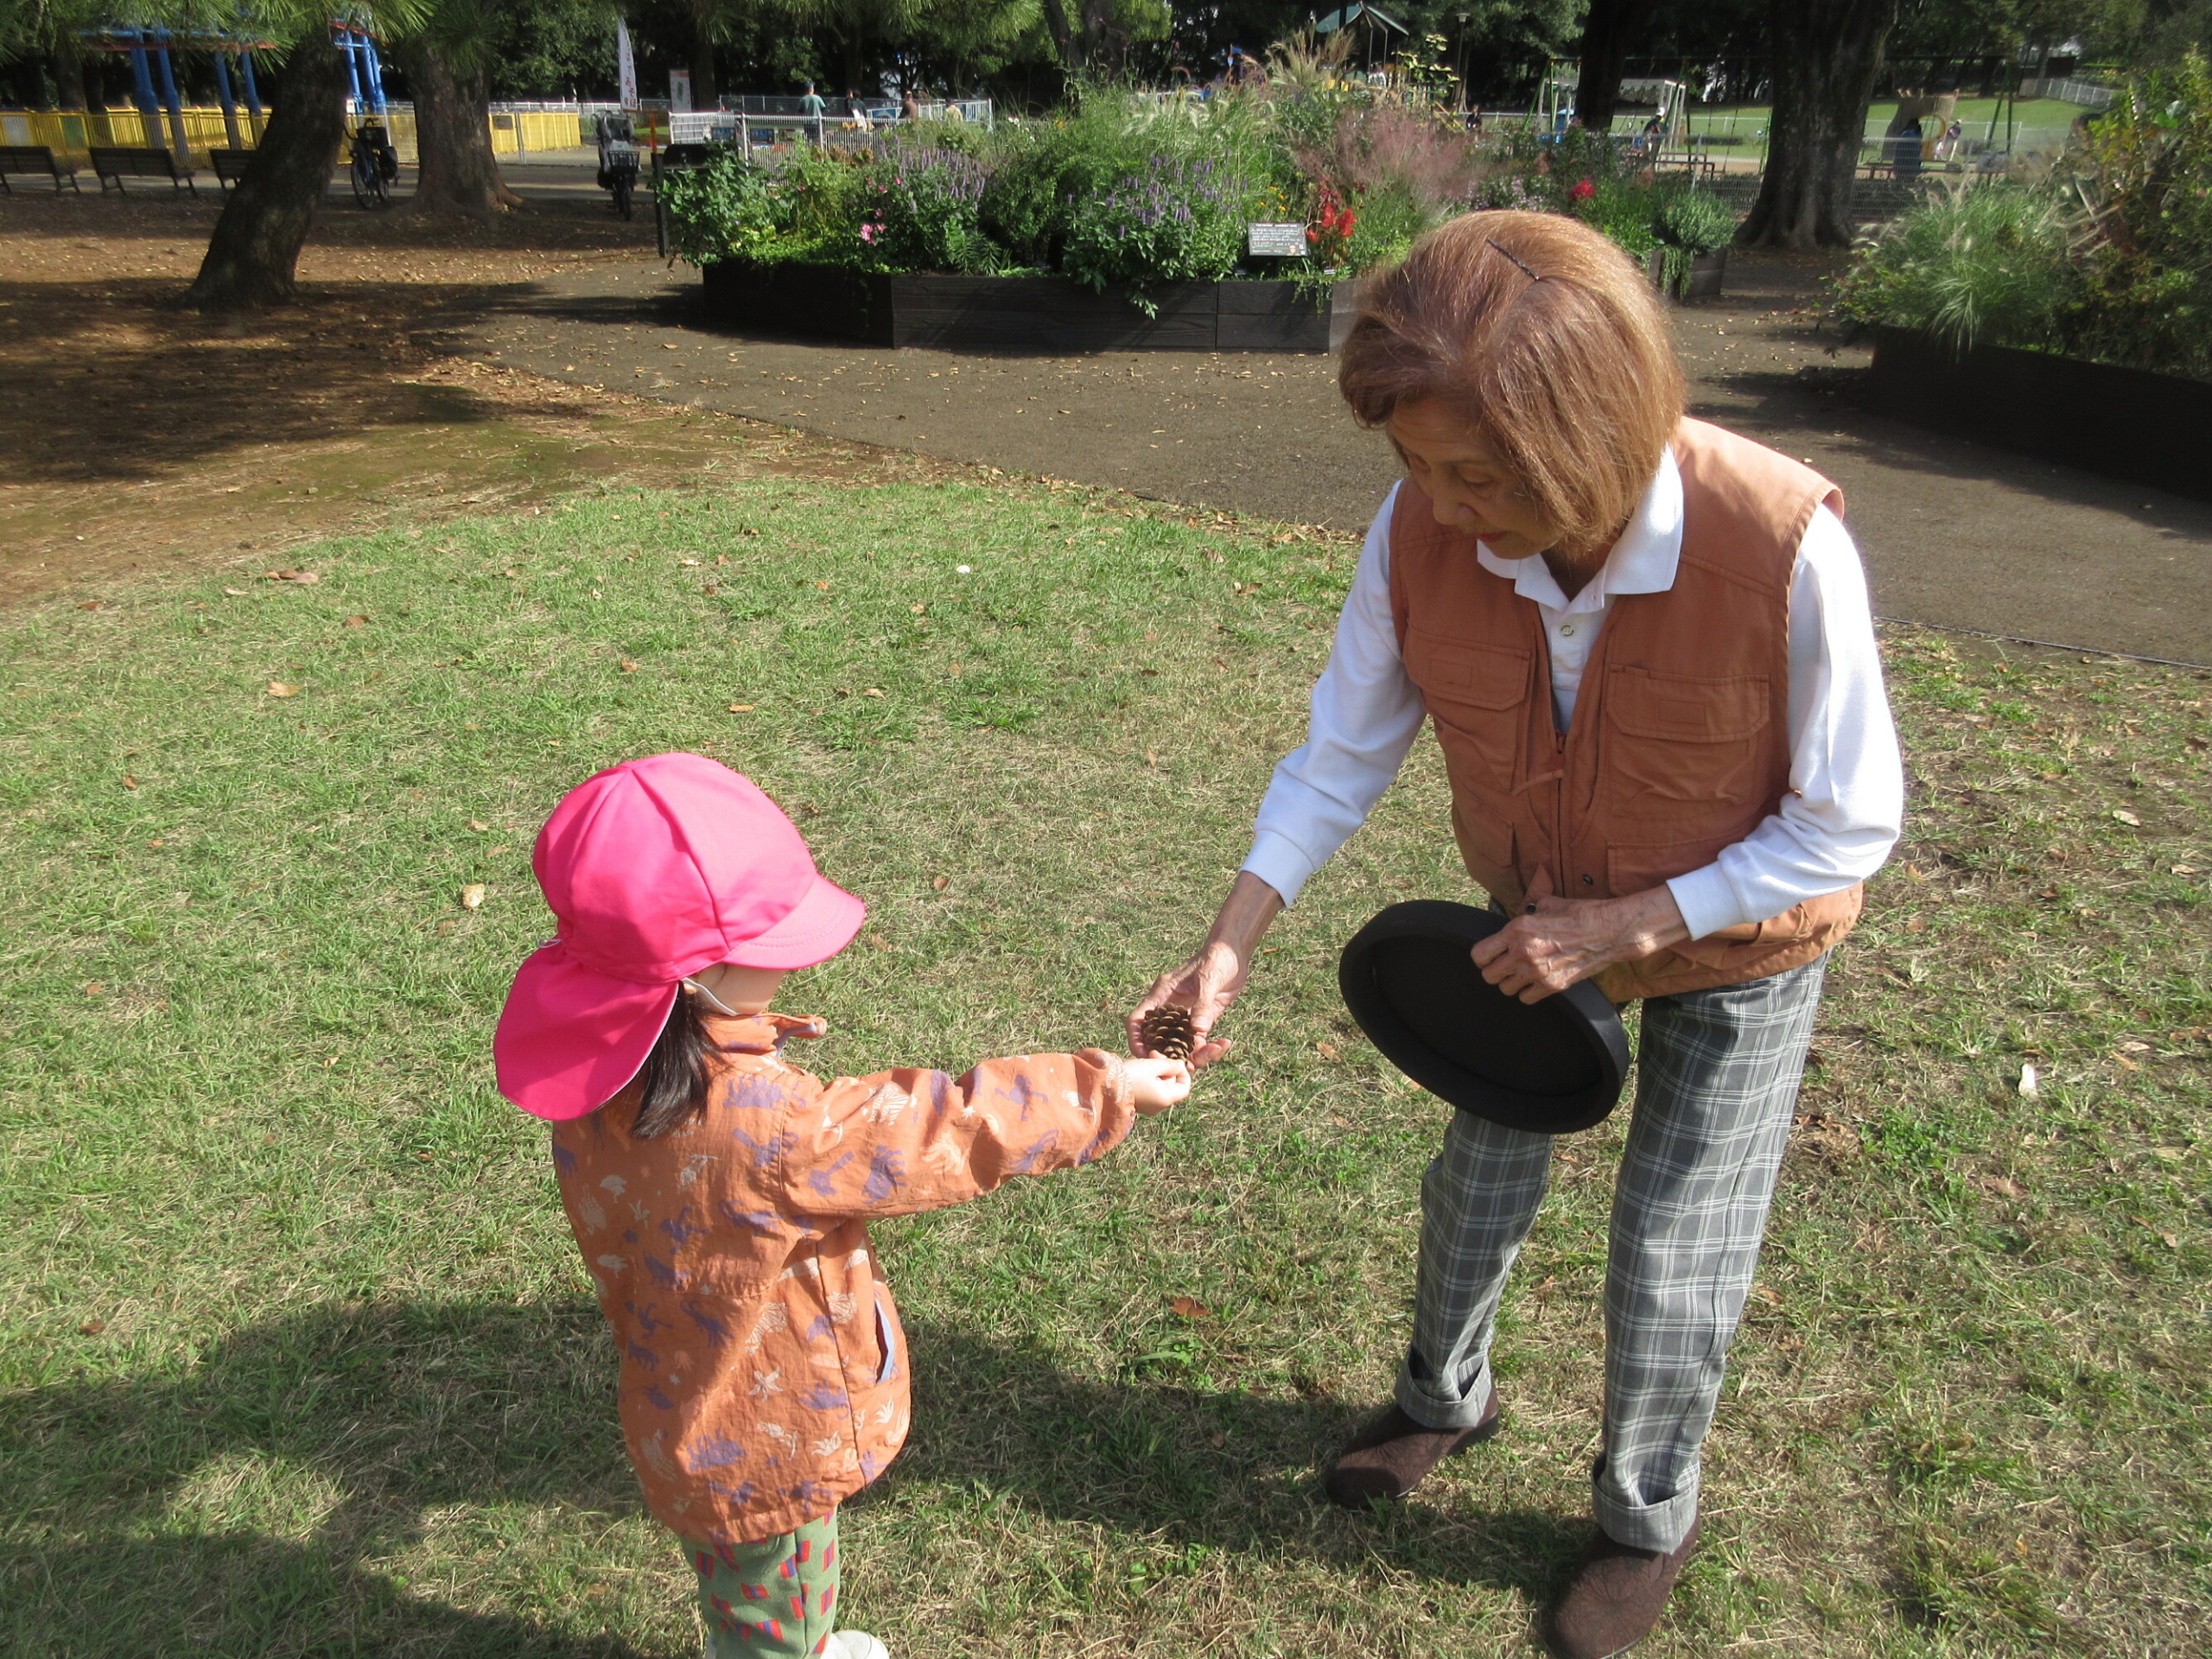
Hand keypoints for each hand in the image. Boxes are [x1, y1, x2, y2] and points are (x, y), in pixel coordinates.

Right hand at [1124, 1058, 1193, 1115]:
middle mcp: (1159, 1106)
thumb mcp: (1152, 1065)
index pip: (1184, 1087)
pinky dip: (1148, 1079)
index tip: (1172, 1061)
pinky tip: (1137, 1069)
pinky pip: (1149, 1090)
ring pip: (1159, 1086)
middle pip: (1171, 1085)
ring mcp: (1148, 1107)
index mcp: (1166, 1099)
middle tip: (1153, 1054)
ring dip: (1156, 1072)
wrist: (1103, 1086)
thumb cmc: (1130, 1076)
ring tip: (1144, 1060)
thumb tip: (1180, 1065)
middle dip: (1165, 1068)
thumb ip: (1169, 1065)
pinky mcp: (1137, 1104)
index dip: (1183, 1073)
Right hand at [1127, 872, 1283, 1069]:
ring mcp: (1186, 1016)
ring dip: (1194, 1055)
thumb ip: (1203, 1005)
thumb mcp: (1208, 979)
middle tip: (1183, 1066)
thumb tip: (1198, 1031)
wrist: (1233, 953)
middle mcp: (1170, 1008)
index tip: (1144, 1055)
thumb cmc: (1216, 958)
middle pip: (1159, 1039)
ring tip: (1212, 1053)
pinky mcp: (1203, 1019)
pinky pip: (1200, 1041)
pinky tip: (1223, 1044)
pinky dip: (1209, 1048)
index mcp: (1162, 995)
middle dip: (1168, 1055)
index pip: (1139, 1020)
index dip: (1136, 1039)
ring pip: (1181, 1044)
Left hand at [1471, 887, 1689, 1002]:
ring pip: (1505, 989)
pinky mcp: (1553, 986)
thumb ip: (1528, 914)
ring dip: (1511, 982)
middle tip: (1505, 965)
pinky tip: (1535, 982)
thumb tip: (1521, 917)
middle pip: (1489, 976)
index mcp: (1517, 929)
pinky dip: (1528, 992)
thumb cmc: (1580, 914)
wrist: (1608, 931)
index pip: (1480, 954)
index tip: (1489, 956)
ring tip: (1522, 973)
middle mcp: (1523, 953)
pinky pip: (1526, 998)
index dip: (1482, 956)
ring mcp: (1537, 972)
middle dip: (1495, 970)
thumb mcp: (1548, 904)